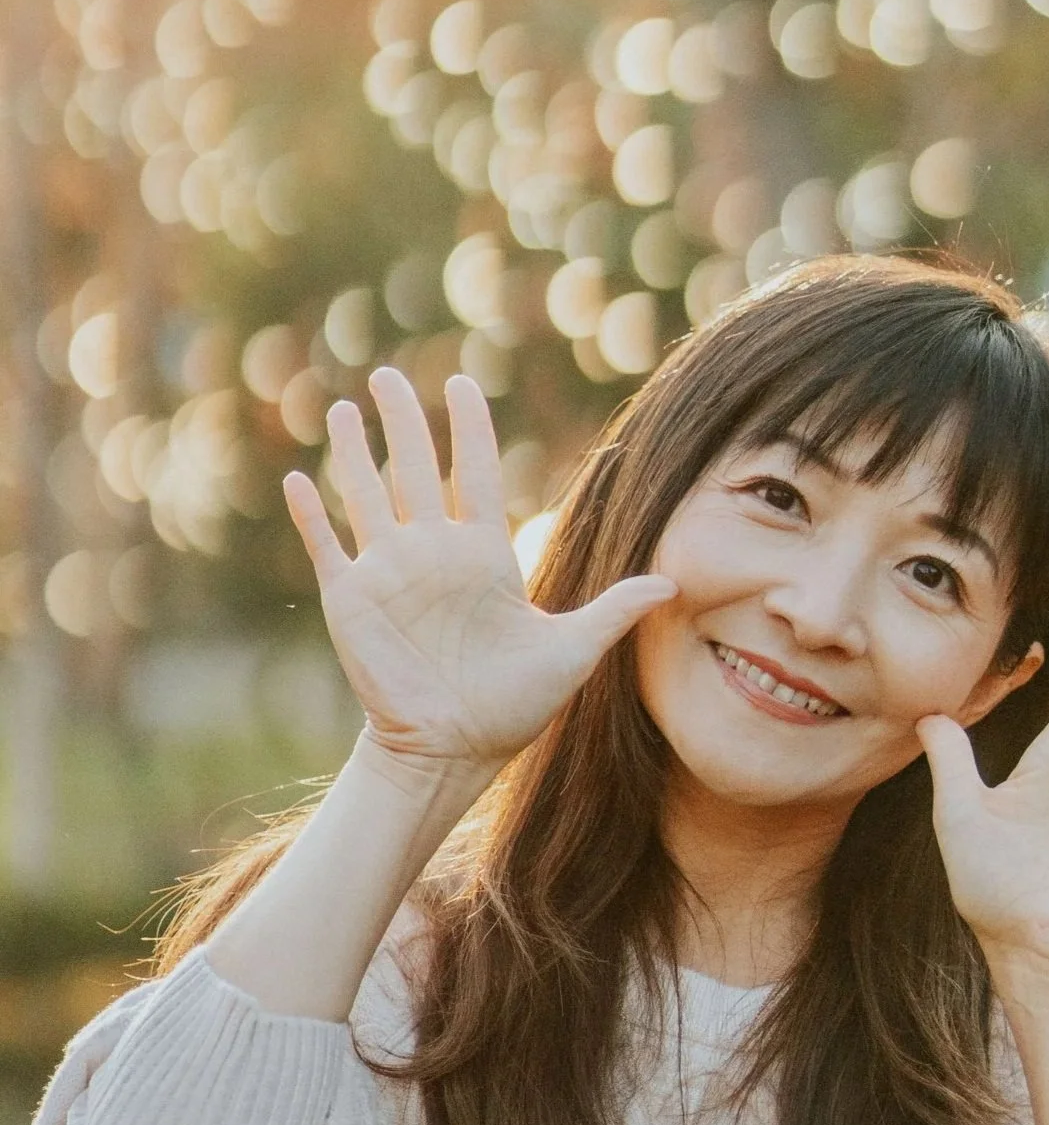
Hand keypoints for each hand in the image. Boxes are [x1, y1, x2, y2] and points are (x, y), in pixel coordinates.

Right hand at [283, 367, 674, 783]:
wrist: (456, 749)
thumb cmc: (514, 704)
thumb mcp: (572, 651)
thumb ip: (614, 610)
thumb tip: (674, 583)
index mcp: (483, 555)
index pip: (473, 473)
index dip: (468, 429)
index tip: (461, 384)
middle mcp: (433, 552)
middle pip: (415, 468)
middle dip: (403, 421)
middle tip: (389, 374)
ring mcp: (389, 573)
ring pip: (367, 495)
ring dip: (353, 452)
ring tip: (341, 406)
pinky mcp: (352, 601)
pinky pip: (328, 547)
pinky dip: (312, 516)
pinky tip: (297, 479)